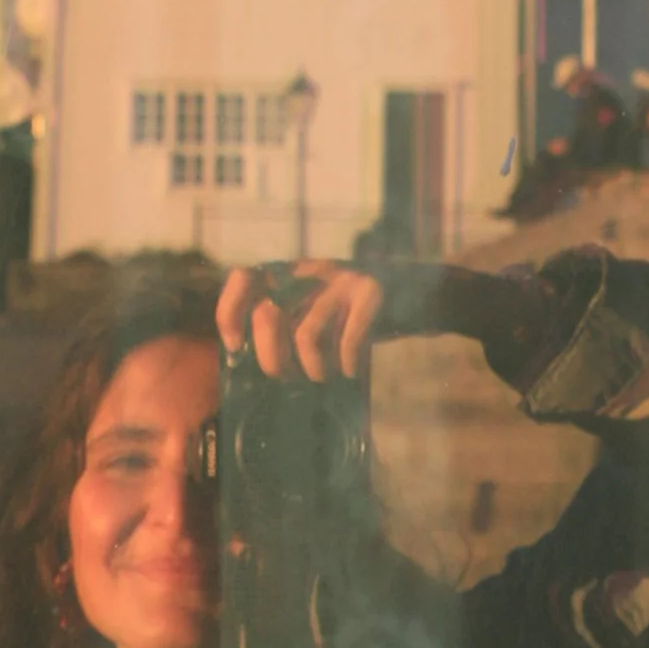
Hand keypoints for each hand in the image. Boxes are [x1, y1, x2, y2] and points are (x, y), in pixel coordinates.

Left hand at [215, 259, 385, 378]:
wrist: (418, 293)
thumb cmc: (352, 315)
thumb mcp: (313, 310)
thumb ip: (282, 324)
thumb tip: (248, 363)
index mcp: (290, 272)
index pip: (243, 278)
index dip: (230, 312)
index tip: (234, 346)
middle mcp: (310, 270)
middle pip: (268, 315)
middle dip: (271, 359)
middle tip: (287, 377)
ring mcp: (340, 279)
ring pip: (305, 335)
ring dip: (312, 368)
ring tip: (322, 377)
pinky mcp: (370, 292)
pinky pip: (347, 339)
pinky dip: (345, 363)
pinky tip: (349, 371)